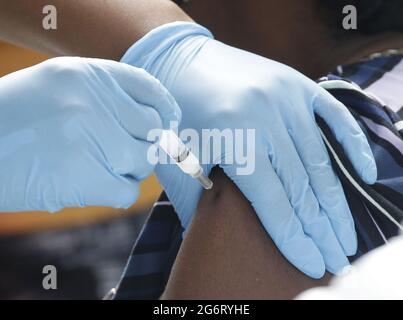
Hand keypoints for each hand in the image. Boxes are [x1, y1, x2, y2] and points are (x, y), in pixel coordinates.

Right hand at [0, 57, 179, 211]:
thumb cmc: (14, 120)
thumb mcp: (56, 89)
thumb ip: (104, 98)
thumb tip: (157, 123)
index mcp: (87, 74)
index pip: (149, 89)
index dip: (165, 109)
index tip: (169, 124)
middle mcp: (93, 101)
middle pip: (153, 130)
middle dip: (145, 145)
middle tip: (124, 153)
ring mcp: (91, 137)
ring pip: (144, 161)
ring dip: (129, 169)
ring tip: (100, 167)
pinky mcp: (85, 176)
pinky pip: (129, 190)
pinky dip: (117, 191)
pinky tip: (93, 185)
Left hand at [122, 22, 376, 277]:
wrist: (179, 62)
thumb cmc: (175, 117)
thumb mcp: (177, 160)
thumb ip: (197, 201)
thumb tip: (210, 240)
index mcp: (234, 139)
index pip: (273, 201)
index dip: (294, 238)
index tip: (313, 264)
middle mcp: (265, 117)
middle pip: (302, 186)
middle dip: (321, 229)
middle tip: (337, 258)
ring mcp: (285, 96)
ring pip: (319, 160)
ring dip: (335, 202)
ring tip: (345, 234)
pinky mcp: (296, 83)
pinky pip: (334, 117)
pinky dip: (352, 146)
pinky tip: (364, 175)